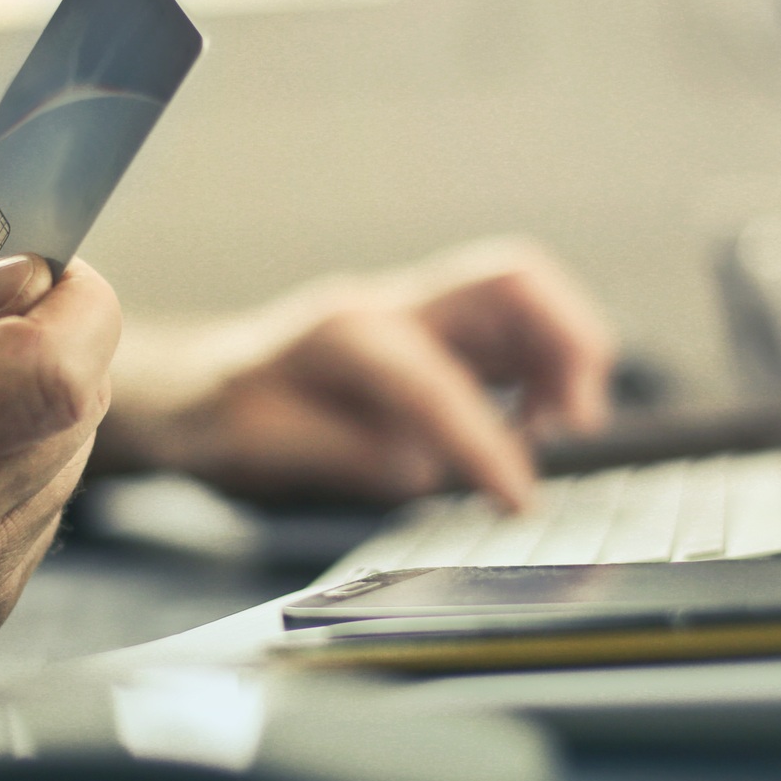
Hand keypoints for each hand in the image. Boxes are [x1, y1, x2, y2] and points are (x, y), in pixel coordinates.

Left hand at [94, 238, 612, 509]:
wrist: (197, 383)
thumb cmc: (225, 413)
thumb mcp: (267, 450)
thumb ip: (351, 455)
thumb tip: (426, 465)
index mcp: (342, 333)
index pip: (437, 382)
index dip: (486, 445)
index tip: (520, 500)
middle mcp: (389, 305)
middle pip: (510, 280)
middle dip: (568, 339)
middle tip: (582, 420)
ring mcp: (417, 313)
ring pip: (523, 299)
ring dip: (563, 355)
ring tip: (558, 427)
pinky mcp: (438, 336)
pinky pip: (513, 333)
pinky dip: (543, 371)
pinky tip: (530, 424)